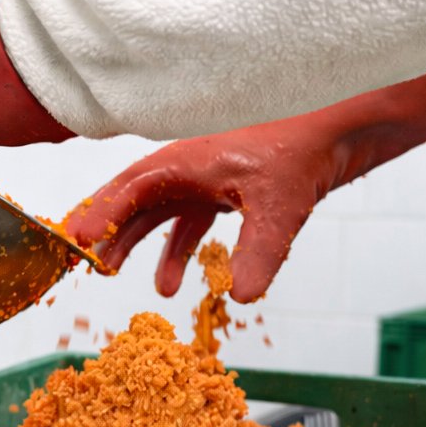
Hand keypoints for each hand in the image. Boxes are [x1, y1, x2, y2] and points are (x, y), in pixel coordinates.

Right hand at [67, 37, 425, 302]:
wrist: (348, 128)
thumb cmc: (306, 147)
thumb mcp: (279, 207)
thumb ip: (257, 254)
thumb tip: (238, 298)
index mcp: (187, 159)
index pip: (130, 189)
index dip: (100, 215)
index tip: (77, 241)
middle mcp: (192, 167)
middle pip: (138, 201)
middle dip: (113, 233)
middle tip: (91, 265)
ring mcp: (213, 179)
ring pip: (166, 215)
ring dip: (149, 247)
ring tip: (134, 282)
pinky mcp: (235, 192)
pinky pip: (200, 225)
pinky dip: (192, 252)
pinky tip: (194, 285)